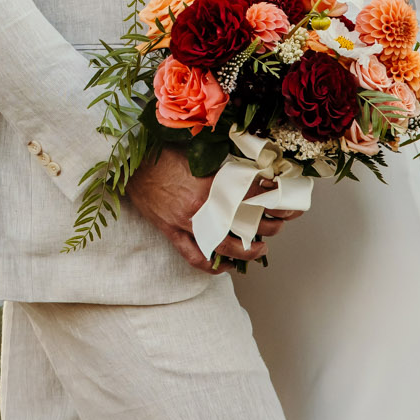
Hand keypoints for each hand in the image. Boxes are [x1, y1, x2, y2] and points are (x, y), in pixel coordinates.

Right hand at [126, 147, 296, 269]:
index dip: (274, 197)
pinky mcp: (172, 232)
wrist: (130, 162)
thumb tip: (251, 170)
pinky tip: (226, 267)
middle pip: (243, 223)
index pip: (252, 193)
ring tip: (260, 249)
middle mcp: (201, 206)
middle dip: (267, 226)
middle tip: (278, 224)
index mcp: (209, 182)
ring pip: (223, 246)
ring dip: (246, 251)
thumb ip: (223, 165)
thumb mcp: (198, 152)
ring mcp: (185, 222)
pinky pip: (194, 257)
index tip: (289, 200)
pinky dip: (212, 266)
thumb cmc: (163, 153)